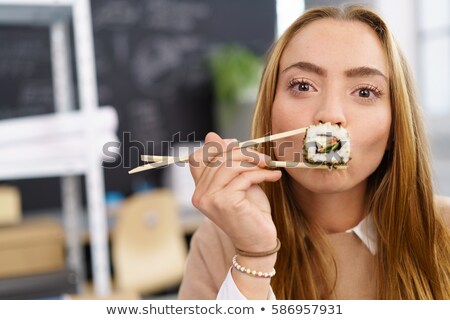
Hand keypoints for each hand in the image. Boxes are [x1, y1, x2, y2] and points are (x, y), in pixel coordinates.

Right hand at [190, 132, 281, 251]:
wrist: (259, 241)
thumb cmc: (250, 211)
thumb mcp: (238, 181)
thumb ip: (227, 162)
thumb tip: (211, 135)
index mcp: (199, 189)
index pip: (198, 158)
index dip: (217, 148)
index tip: (237, 146)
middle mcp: (199, 195)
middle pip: (218, 158)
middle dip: (244, 153)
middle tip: (263, 158)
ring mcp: (210, 199)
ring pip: (230, 165)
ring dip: (254, 162)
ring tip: (269, 166)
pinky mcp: (225, 202)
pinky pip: (244, 177)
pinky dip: (262, 173)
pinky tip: (274, 177)